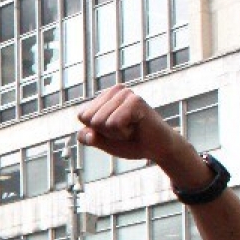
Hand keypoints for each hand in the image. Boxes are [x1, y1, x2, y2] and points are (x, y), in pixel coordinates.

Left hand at [76, 83, 195, 174]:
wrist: (157, 149)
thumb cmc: (131, 142)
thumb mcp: (103, 141)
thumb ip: (88, 137)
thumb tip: (85, 134)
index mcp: (105, 97)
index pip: (82, 116)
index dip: (96, 131)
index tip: (114, 130)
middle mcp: (115, 91)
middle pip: (89, 118)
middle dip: (105, 132)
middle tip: (125, 130)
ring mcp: (126, 94)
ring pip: (100, 122)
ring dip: (115, 133)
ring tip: (131, 128)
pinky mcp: (135, 101)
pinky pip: (113, 123)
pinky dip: (123, 133)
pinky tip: (136, 127)